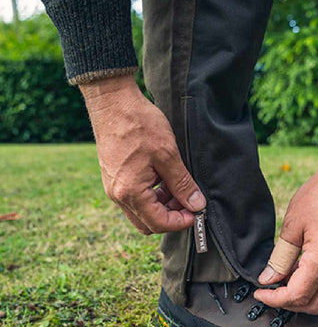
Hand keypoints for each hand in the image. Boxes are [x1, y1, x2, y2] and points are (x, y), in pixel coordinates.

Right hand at [79, 75, 205, 234]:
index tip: (196, 212)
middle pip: (147, 223)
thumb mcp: (168, 154)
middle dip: (171, 216)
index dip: (180, 222)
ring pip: (141, 211)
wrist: (112, 102)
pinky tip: (164, 178)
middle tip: (188, 201)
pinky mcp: (114, 178)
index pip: (158, 223)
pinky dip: (151, 195)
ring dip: (161, 206)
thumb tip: (196, 205)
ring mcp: (113, 187)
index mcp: (130, 192)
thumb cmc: (139, 124)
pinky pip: (134, 198)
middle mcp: (118, 195)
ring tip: (178, 186)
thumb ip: (183, 184)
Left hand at [254, 145, 317, 313]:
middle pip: (313, 304)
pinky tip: (296, 267)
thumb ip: (280, 256)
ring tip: (280, 277)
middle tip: (268, 290)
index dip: (275, 299)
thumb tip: (268, 277)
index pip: (297, 295)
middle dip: (288, 302)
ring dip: (300, 292)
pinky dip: (312, 281)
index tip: (260, 292)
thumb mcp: (293, 224)